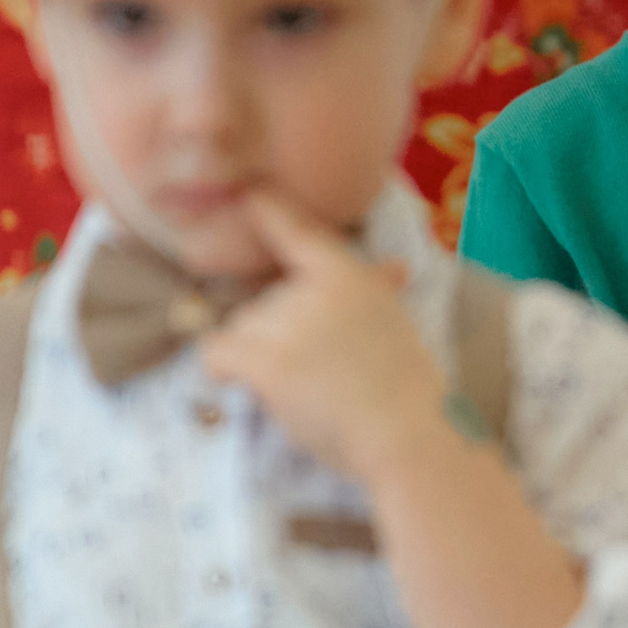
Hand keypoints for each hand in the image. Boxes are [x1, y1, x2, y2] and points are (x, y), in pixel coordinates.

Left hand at [198, 194, 446, 484]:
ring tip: (297, 387)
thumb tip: (397, 267)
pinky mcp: (269, 362)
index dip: (272, 212)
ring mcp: (289, 325)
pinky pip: (219, 354)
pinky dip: (222, 368)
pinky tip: (240, 381)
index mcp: (350, 276)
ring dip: (254, 357)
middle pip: (262, 302)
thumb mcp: (396, 322)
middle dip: (274, 333)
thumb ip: (380, 289)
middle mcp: (315, 291)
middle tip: (313, 370)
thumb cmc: (408, 387)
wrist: (408, 432)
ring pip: (241, 330)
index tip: (253, 195)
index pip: (302, 235)